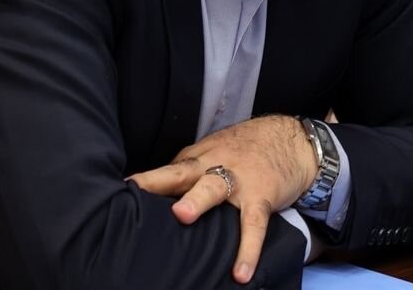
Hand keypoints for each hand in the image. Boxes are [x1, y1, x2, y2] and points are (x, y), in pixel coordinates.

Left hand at [127, 115, 316, 283]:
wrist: (292, 139)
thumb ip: (189, 170)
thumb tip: (156, 193)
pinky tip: (240, 273)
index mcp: (199, 157)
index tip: (119, 189)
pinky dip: (248, 249)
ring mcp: (239, 180)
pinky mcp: (262, 195)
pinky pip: (253, 224)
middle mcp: (214, 165)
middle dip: (160, 181)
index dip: (144, 179)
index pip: (167, 169)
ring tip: (182, 217)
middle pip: (183, 171)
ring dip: (198, 200)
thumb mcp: (215, 150)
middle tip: (137, 191)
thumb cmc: (247, 148)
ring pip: (215, 188)